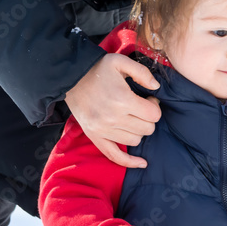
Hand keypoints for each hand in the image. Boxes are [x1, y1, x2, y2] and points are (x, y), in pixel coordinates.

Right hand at [65, 53, 160, 167]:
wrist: (70, 77)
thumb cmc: (98, 68)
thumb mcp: (121, 61)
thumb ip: (143, 73)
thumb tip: (156, 87)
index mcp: (122, 99)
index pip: (154, 115)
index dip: (155, 106)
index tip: (148, 99)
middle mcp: (112, 118)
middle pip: (147, 129)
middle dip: (149, 118)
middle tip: (141, 107)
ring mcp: (102, 129)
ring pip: (135, 141)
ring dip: (138, 131)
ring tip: (132, 118)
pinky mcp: (94, 136)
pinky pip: (114, 156)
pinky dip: (129, 162)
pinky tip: (142, 163)